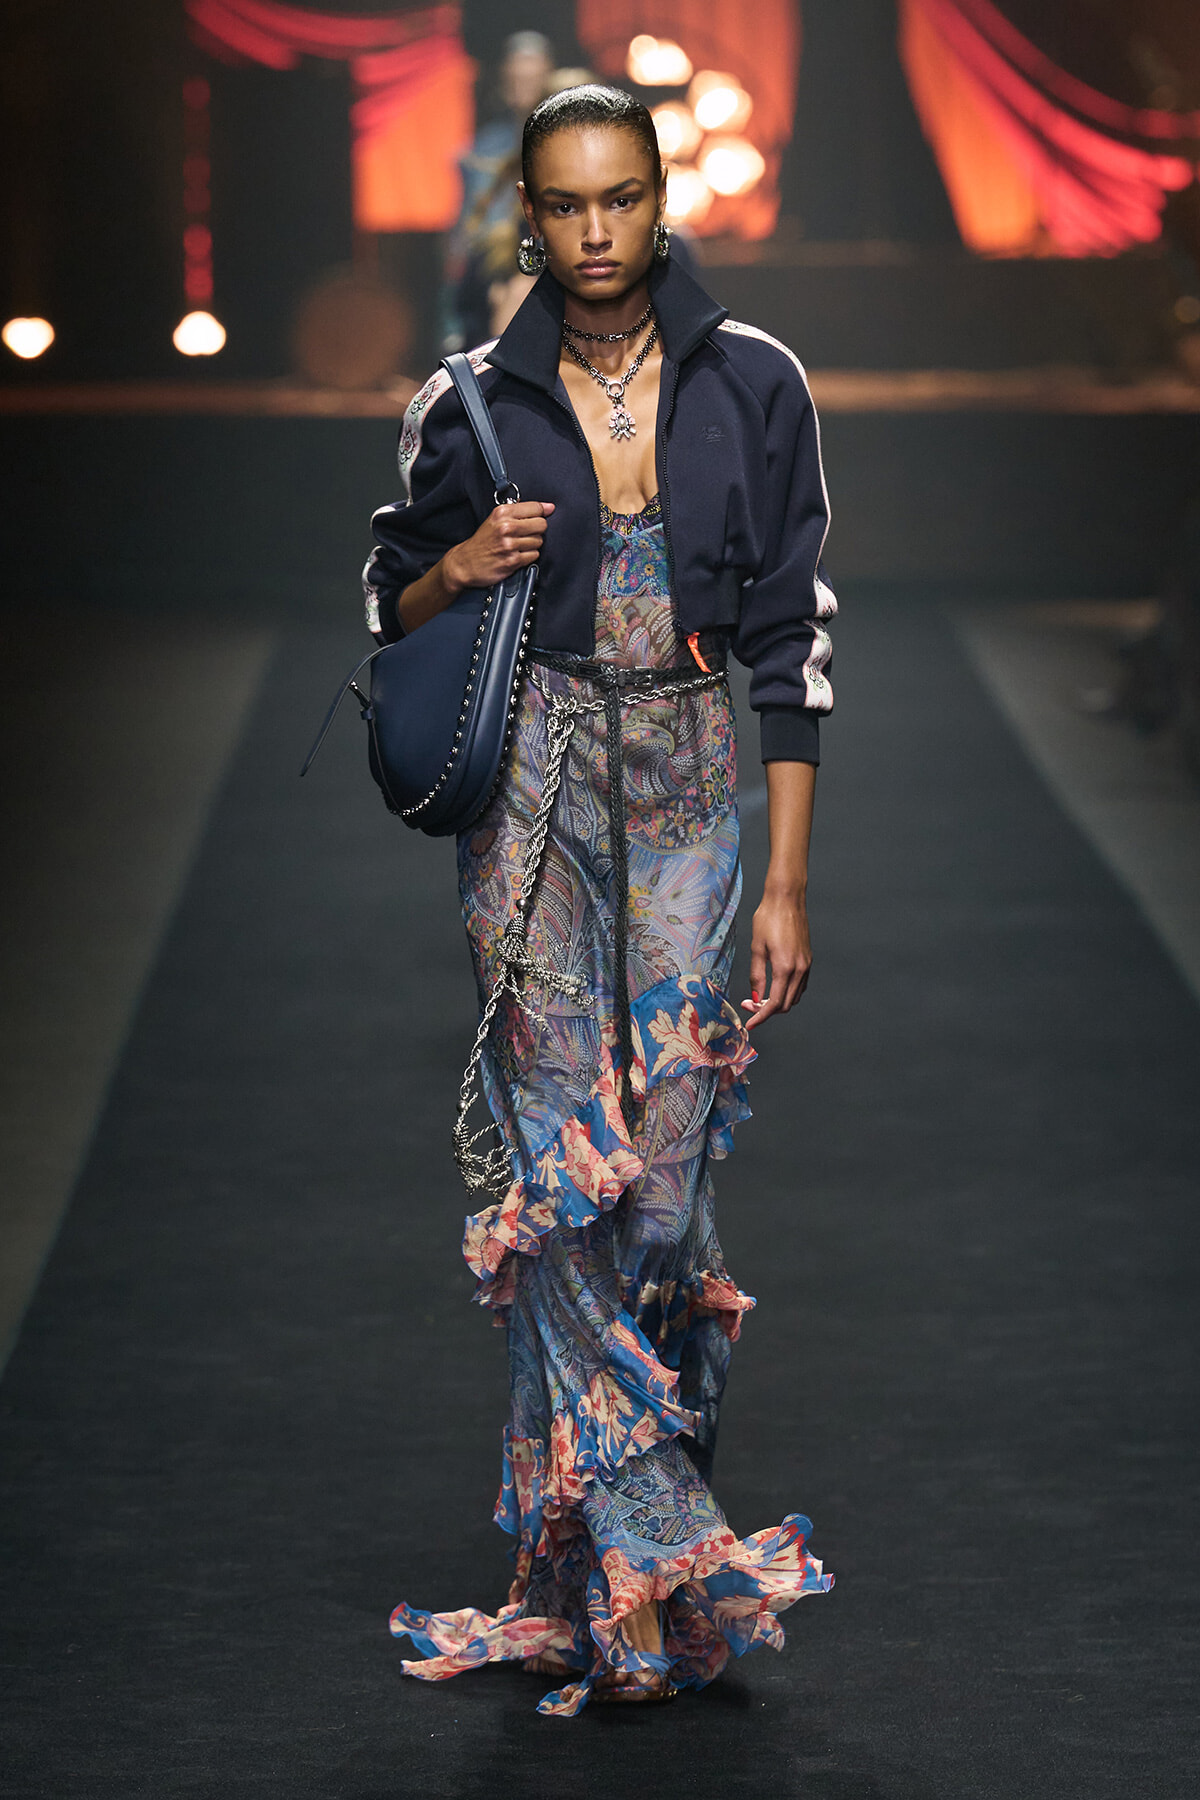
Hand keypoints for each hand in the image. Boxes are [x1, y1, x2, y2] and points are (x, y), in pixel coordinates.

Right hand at [443, 501, 554, 592]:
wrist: (465, 562)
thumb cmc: (483, 541)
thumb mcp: (496, 519)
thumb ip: (521, 511)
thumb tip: (549, 507)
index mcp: (502, 512)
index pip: (536, 508)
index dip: (542, 513)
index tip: (541, 516)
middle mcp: (506, 527)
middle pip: (541, 525)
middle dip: (536, 530)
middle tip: (524, 534)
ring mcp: (509, 544)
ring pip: (539, 541)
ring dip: (532, 545)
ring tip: (517, 546)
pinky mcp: (512, 561)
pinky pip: (533, 556)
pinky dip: (528, 557)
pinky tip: (516, 555)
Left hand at [742, 888, 811, 1029]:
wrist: (787, 899)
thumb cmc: (769, 918)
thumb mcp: (756, 948)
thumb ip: (757, 976)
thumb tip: (755, 997)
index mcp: (785, 968)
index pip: (773, 1004)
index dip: (760, 1017)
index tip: (750, 1024)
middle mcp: (800, 969)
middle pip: (785, 1005)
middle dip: (766, 1011)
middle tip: (749, 1005)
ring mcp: (806, 965)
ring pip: (794, 997)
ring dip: (778, 1003)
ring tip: (760, 996)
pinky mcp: (808, 960)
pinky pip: (800, 986)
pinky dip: (788, 993)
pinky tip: (775, 986)